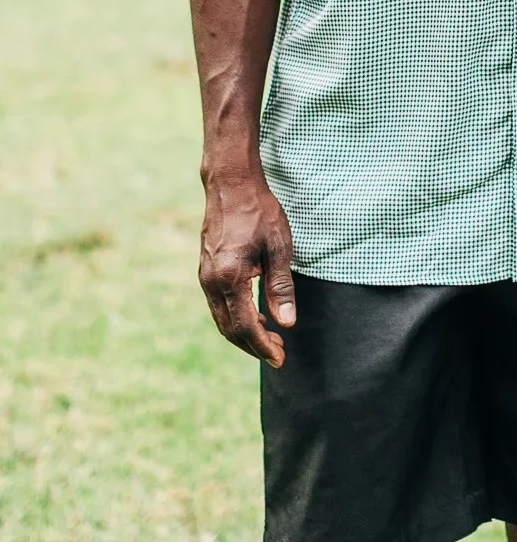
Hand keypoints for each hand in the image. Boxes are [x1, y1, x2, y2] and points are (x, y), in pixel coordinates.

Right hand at [198, 169, 296, 366]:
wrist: (231, 184)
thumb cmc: (259, 211)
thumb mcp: (278, 247)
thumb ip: (281, 287)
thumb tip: (286, 322)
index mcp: (229, 277)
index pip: (245, 325)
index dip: (262, 345)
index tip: (280, 357)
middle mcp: (211, 281)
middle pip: (229, 328)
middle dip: (253, 345)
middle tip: (278, 353)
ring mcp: (205, 276)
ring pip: (222, 319)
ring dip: (244, 333)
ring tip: (270, 338)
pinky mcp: (206, 270)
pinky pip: (218, 304)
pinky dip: (235, 317)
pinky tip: (255, 315)